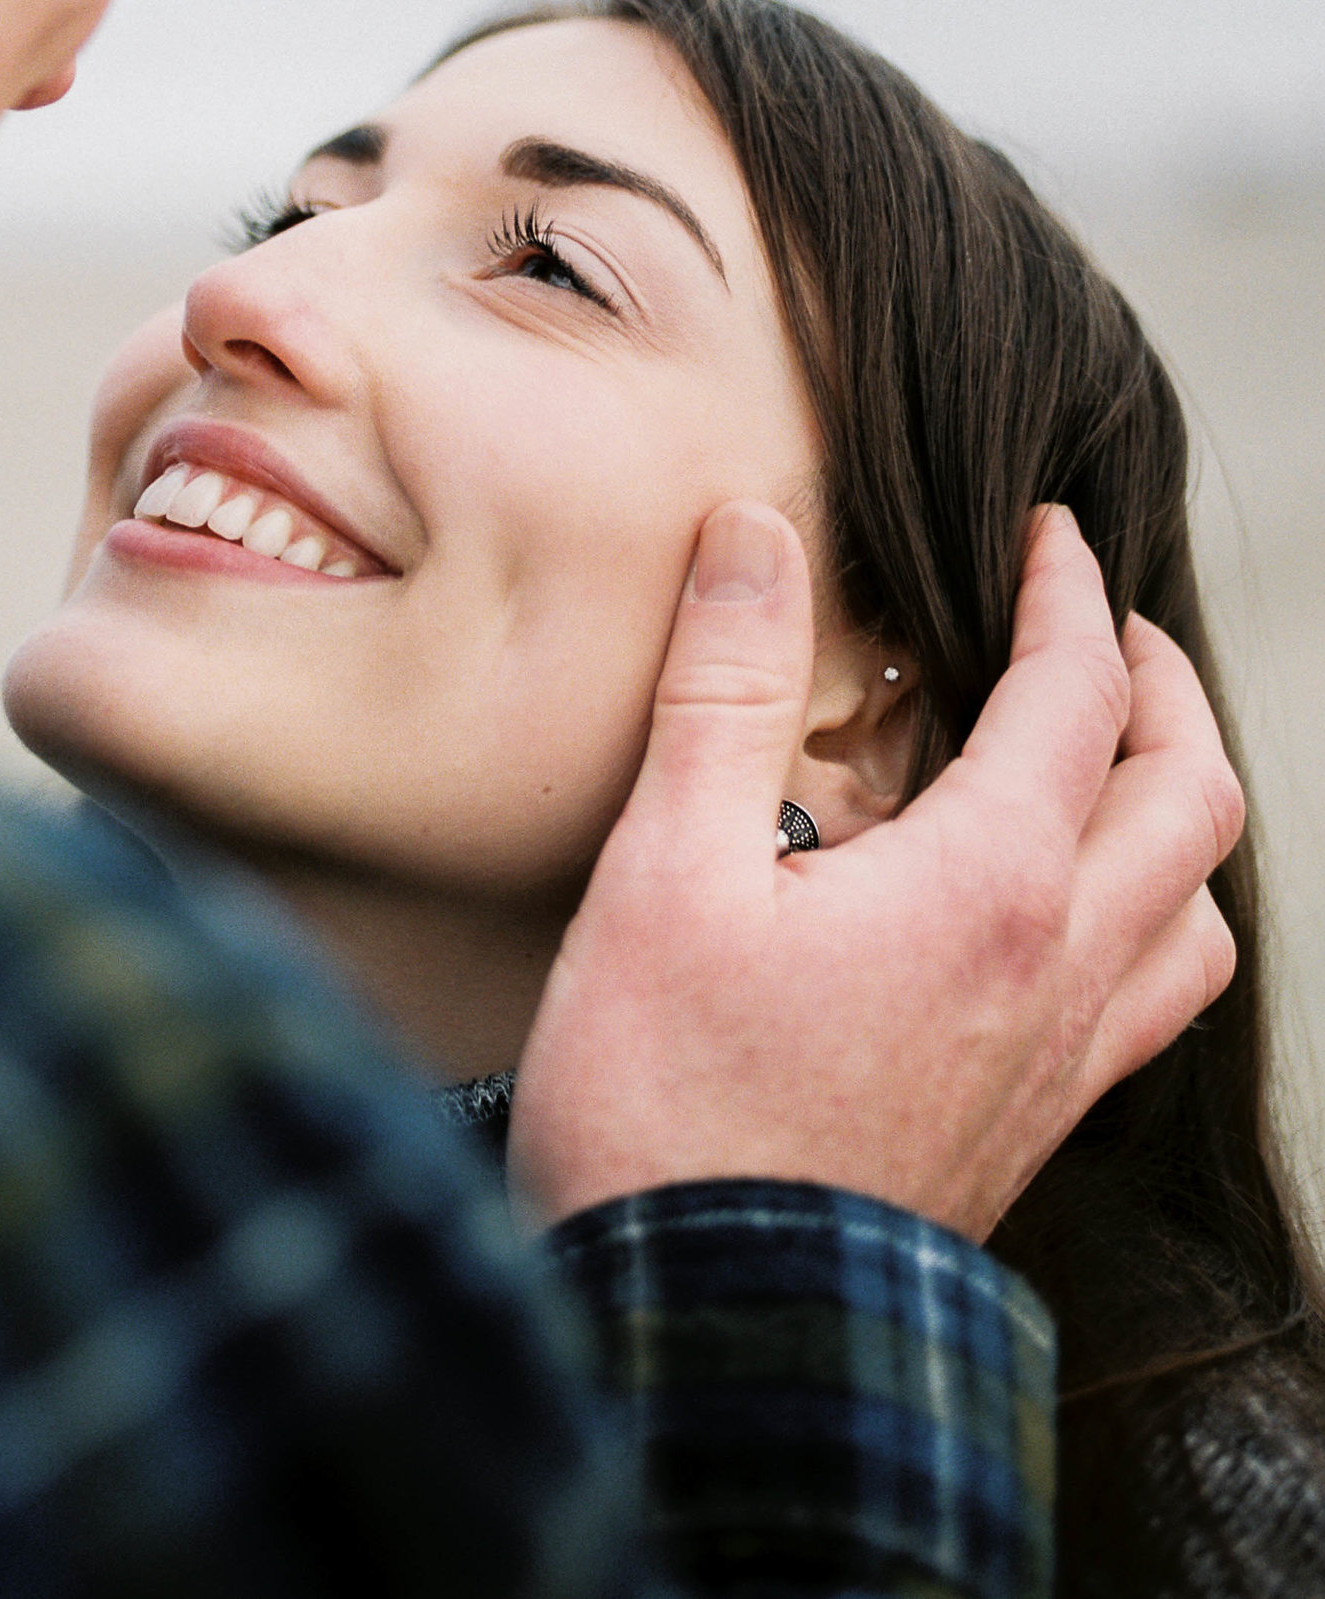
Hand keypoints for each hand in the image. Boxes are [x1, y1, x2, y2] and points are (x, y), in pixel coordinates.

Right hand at [507, 502, 1243, 1240]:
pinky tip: (1063, 925)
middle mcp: (1062, 970)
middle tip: (1104, 628)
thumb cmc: (670, 1108)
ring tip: (1106, 767)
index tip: (1045, 533)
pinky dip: (1149, 922)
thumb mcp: (665, 869)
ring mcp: (1061, 1063)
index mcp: (990, 887)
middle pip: (1192, 797)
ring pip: (1199, 912)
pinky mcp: (1032, 1130)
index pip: (1081, 694)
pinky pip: (1153, 1006)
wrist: (711, 1333)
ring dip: (1177, 812)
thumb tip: (752, 532)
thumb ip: (718, 688)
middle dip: (1162, 687)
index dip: (1070, 592)